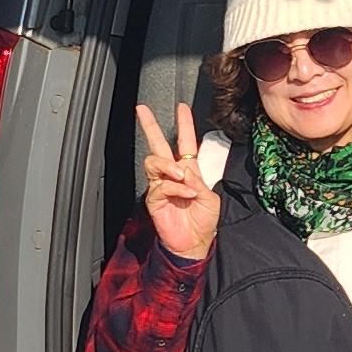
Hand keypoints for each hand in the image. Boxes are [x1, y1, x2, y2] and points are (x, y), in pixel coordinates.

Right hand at [134, 100, 221, 264]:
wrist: (194, 243)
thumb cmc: (203, 221)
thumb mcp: (209, 197)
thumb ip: (198, 182)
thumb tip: (184, 171)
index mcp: (188, 171)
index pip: (184, 142)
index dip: (184, 124)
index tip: (181, 108)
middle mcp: (172, 175)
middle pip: (158, 145)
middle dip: (150, 126)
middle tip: (142, 110)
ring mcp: (161, 185)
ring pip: (155, 161)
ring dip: (169, 165)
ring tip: (181, 175)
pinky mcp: (154, 198)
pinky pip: (161, 185)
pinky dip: (176, 188)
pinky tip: (186, 194)